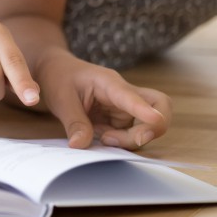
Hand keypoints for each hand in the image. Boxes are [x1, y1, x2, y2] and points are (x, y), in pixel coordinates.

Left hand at [35, 48, 171, 149]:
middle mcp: (124, 94)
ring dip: (130, 140)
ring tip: (102, 137)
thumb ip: (73, 122)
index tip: (156, 121)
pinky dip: (122, 142)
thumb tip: (80, 146)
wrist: (56, 70)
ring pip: (147, 126)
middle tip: (133, 140)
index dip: (145, 110)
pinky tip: (101, 137)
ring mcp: (125, 107)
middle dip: (154, 128)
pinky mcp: (121, 119)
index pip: (132, 96)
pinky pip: (132, 134)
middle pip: (160, 106)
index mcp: (109, 82)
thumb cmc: (59, 78)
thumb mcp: (61, 99)